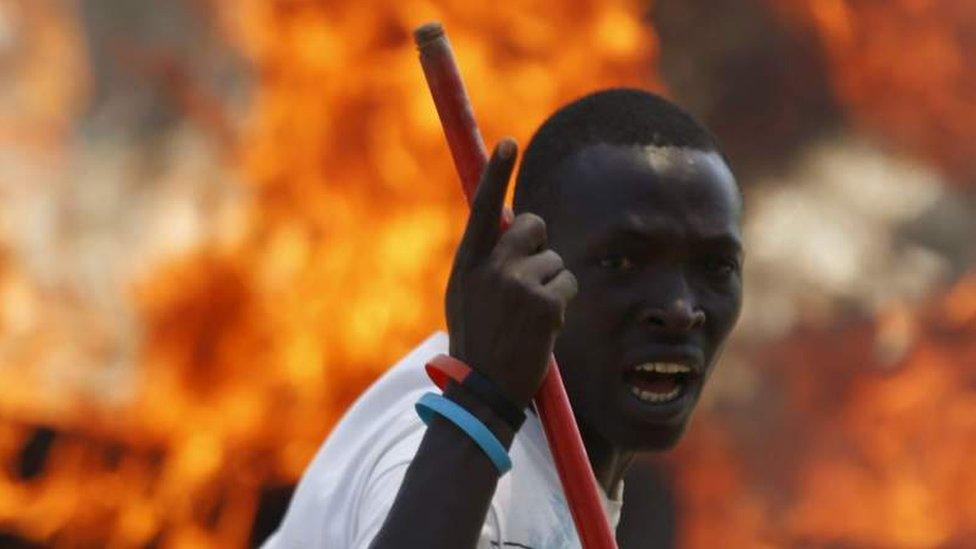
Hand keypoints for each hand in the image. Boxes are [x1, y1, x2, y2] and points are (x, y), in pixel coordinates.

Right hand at [445, 139, 577, 408]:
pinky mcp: (546, 302)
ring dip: (551, 283)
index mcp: (467, 263)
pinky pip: (568, 282)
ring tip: (530, 317)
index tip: (508, 142)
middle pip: (533, 225)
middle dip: (539, 244)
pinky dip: (562, 301)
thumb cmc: (476, 343)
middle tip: (529, 278)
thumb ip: (485, 260)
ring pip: (555, 259)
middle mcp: (491, 267)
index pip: (483, 208)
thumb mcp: (465, 296)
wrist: (484, 391)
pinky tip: (543, 327)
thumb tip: (511, 221)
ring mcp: (518, 284)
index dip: (495, 173)